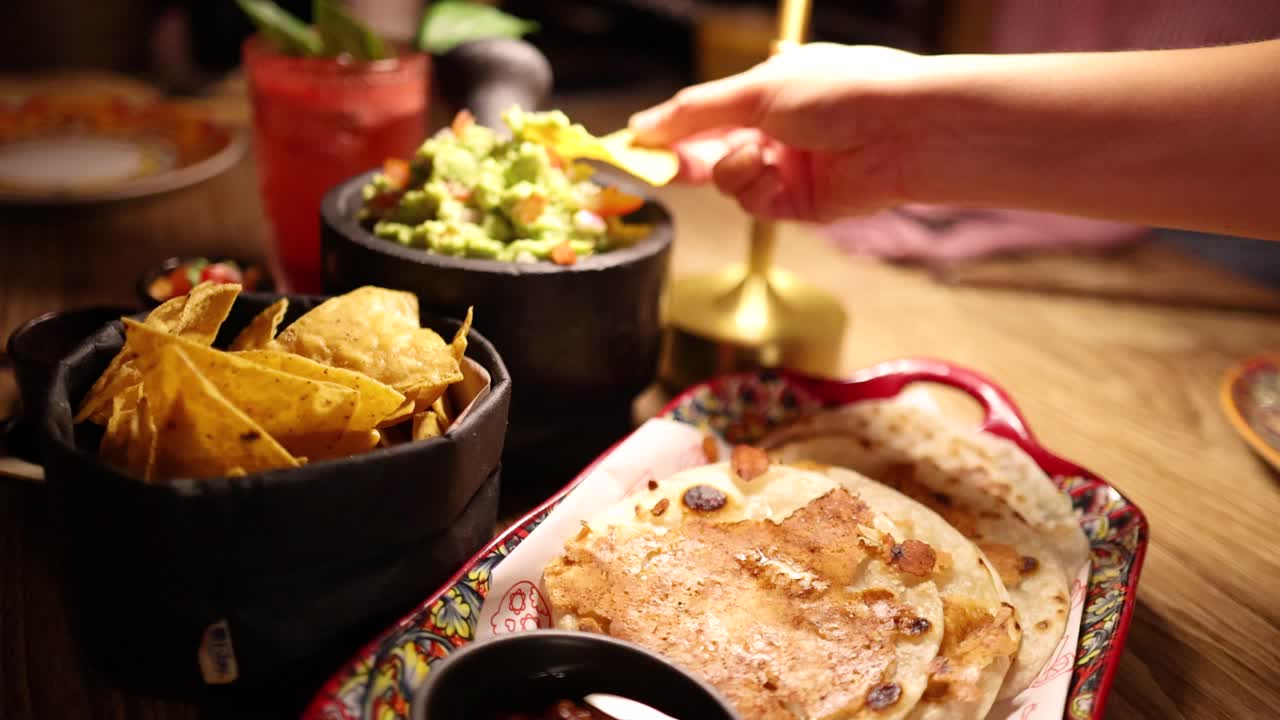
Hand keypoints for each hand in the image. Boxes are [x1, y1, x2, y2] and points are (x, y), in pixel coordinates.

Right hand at [629, 43, 929, 221]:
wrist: (903, 131)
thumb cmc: (843, 91)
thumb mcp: (756, 90)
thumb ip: (694, 113)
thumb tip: (642, 125)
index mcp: (768, 90)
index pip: (704, 114)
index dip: (668, 129)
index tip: (633, 144)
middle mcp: (776, 129)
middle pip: (708, 153)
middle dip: (687, 158)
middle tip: (661, 164)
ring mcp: (787, 168)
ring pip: (727, 181)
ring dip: (732, 168)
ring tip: (758, 153)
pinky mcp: (800, 203)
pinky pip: (754, 202)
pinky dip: (757, 188)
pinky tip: (776, 171)